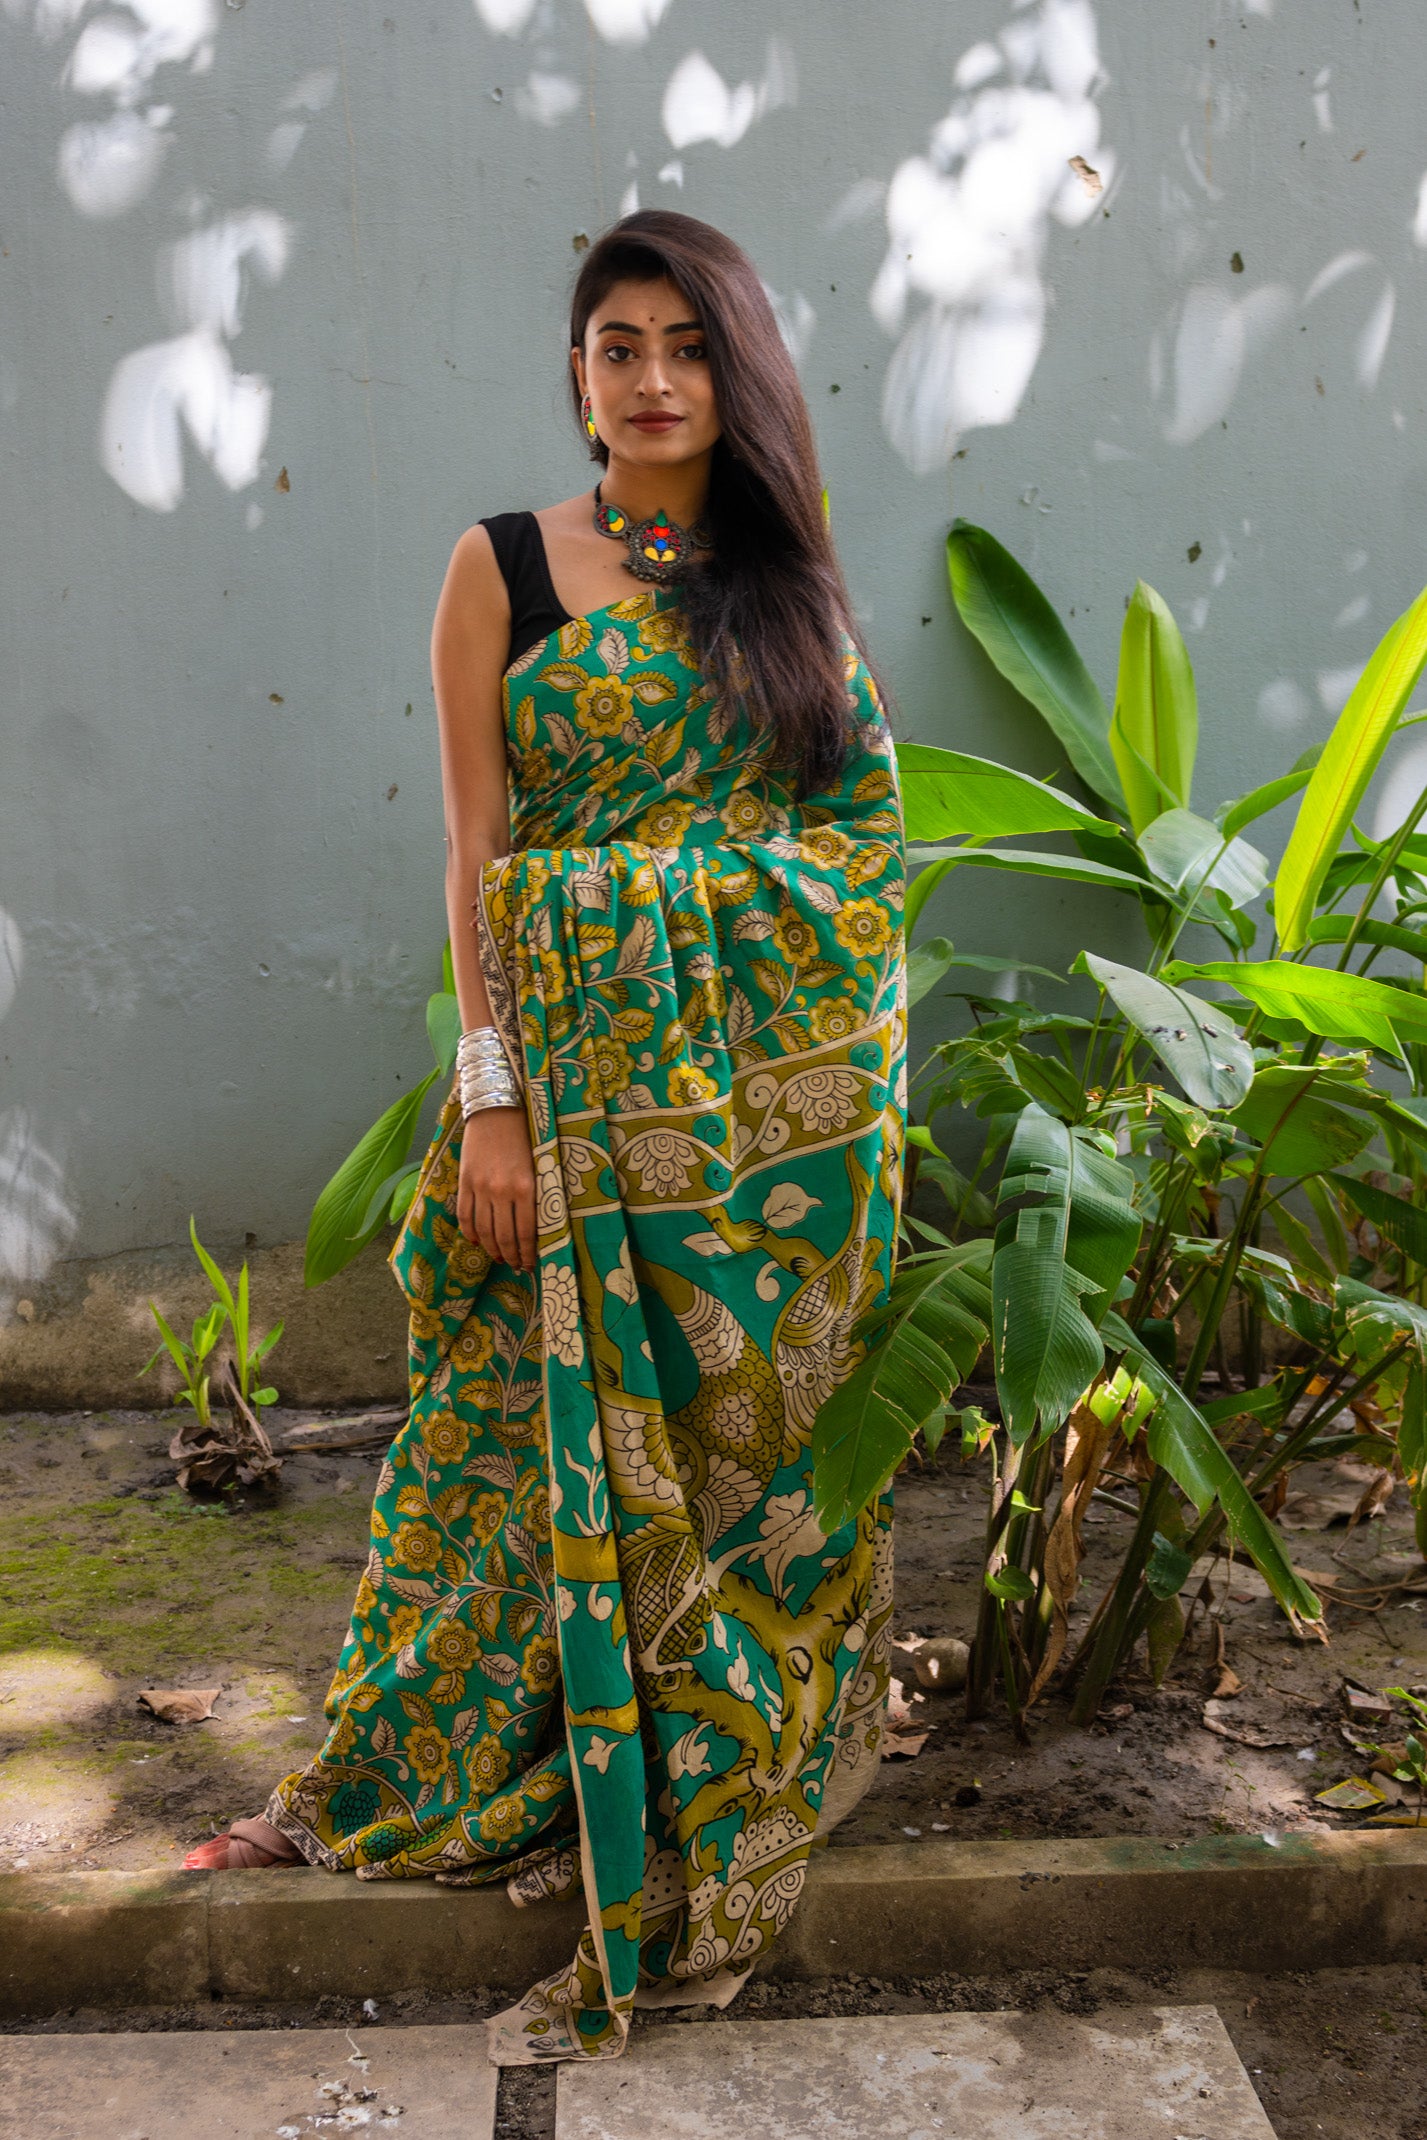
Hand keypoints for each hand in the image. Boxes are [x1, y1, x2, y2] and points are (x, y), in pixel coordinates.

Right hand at [457, 1106, 537, 1270]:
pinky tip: (477, 1241)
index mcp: (526, 1188)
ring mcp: (480, 1188)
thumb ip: (536, 1195)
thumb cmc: (524, 1136)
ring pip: (484, 1230)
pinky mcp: (465, 1182)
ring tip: (499, 1257)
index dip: (528, 1253)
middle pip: (504, 1236)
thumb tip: (536, 1226)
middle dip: (511, 1256)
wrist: (496, 1110)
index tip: (530, 1265)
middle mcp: (502, 1192)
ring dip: (492, 1248)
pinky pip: (465, 1215)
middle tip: (516, 1266)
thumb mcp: (538, 1166)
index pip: (526, 1232)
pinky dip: (470, 1232)